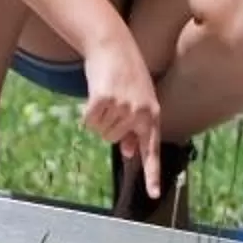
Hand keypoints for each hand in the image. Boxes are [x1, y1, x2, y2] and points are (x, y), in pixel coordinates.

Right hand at [81, 28, 162, 195]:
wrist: (114, 47)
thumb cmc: (127, 76)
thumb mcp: (140, 101)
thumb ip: (138, 128)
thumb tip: (132, 153)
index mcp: (153, 116)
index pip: (153, 151)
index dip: (152, 174)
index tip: (154, 194)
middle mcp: (141, 114)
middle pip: (114, 141)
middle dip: (109, 126)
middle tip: (113, 103)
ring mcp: (123, 108)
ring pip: (101, 133)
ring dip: (99, 118)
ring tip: (107, 96)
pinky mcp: (104, 101)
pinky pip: (89, 122)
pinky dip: (88, 113)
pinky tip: (96, 95)